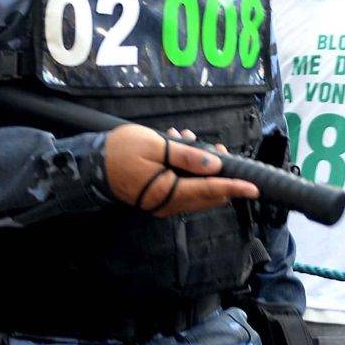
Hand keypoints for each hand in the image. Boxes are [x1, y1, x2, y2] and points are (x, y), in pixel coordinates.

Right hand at [105, 123, 257, 217]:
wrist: (91, 165)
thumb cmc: (120, 151)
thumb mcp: (155, 146)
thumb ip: (186, 156)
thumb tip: (215, 165)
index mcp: (169, 192)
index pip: (209, 190)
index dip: (234, 187)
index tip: (254, 187)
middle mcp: (169, 203)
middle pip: (207, 194)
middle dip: (219, 172)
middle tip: (218, 149)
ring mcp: (164, 202)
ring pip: (196, 191)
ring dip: (201, 168)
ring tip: (189, 140)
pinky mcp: (158, 196)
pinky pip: (183, 187)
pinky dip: (188, 170)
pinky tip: (179, 146)